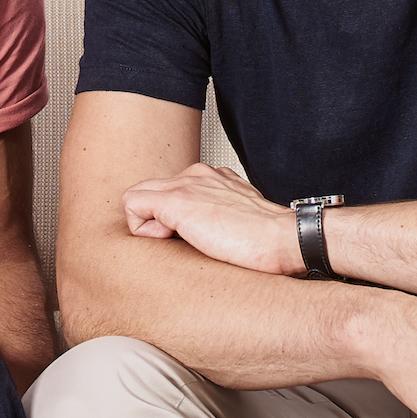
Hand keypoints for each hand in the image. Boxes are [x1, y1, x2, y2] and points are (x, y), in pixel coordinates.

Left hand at [121, 162, 301, 274]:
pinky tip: (169, 241)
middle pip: (150, 190)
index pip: (173, 189)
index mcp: (214, 179)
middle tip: (174, 241)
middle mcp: (197, 175)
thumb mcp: (242, 220)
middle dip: (153, 218)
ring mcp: (186, 185)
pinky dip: (141, 229)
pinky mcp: (177, 201)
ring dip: (147, 223)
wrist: (285, 239)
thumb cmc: (269, 240)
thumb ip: (222, 217)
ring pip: (137, 195)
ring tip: (173, 242)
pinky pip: (132, 204)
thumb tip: (211, 235)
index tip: (192, 236)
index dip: (172, 217)